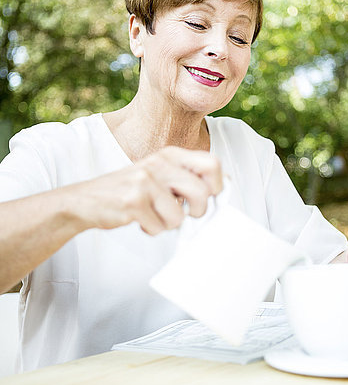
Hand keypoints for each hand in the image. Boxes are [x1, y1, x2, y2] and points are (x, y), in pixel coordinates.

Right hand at [71, 146, 222, 235]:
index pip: (212, 164)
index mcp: (170, 154)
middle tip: (183, 213)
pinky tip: (140, 220)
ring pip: (179, 216)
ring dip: (168, 224)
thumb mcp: (160, 173)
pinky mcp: (133, 201)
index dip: (218, 186)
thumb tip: (224, 185)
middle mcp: (159, 163)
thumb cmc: (130, 189)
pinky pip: (159, 227)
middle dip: (197, 212)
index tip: (209, 198)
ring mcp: (145, 181)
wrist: (86, 199)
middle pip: (202, 193)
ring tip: (154, 215)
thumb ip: (187, 176)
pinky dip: (152, 230)